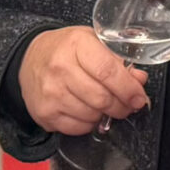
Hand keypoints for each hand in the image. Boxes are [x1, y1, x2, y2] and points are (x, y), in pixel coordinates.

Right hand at [20, 26, 146, 135]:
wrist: (30, 59)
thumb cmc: (67, 49)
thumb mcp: (94, 42)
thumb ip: (119, 60)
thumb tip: (139, 80)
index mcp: (77, 44)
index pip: (108, 71)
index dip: (128, 88)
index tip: (138, 97)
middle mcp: (60, 68)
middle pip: (102, 98)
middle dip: (121, 106)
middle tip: (127, 104)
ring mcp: (50, 92)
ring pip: (92, 115)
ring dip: (104, 114)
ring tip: (104, 104)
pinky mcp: (44, 112)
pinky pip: (78, 128)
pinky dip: (89, 123)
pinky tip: (86, 110)